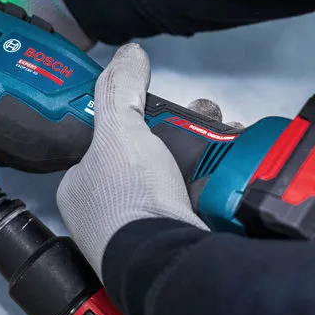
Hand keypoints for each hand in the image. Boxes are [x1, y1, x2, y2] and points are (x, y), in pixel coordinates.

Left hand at [57, 43, 234, 278]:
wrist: (172, 260)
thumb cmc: (130, 202)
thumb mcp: (119, 131)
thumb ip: (120, 89)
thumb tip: (128, 54)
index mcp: (81, 187)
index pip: (105, 140)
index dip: (135, 117)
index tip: (159, 106)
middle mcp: (109, 209)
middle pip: (149, 152)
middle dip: (181, 130)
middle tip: (204, 115)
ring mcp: (145, 225)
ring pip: (177, 171)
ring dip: (206, 148)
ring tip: (227, 132)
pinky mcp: (178, 235)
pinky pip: (198, 194)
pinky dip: (217, 176)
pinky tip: (232, 161)